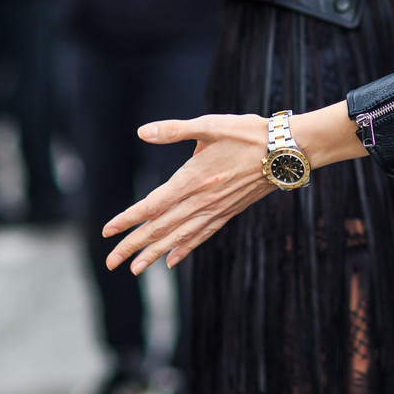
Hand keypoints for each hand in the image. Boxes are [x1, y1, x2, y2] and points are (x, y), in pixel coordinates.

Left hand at [103, 114, 274, 274]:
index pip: (153, 205)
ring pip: (179, 237)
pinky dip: (185, 249)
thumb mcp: (210, 125)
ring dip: (155, 254)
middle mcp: (202, 200)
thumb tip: (143, 132)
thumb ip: (174, 130)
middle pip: (161, 228)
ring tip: (135, 269)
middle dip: (133, 245)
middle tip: (111, 262)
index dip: (129, 219)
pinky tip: (172, 260)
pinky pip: (202, 235)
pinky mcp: (228, 212)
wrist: (286, 151)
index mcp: (193, 179)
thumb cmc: (248, 133)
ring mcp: (216, 210)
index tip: (107, 231)